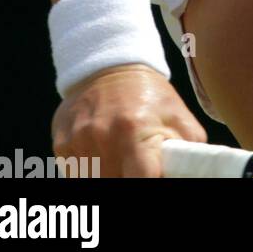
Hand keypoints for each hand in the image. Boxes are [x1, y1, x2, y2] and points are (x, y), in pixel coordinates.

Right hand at [51, 64, 207, 177]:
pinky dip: (90, 173)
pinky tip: (102, 157)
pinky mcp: (61, 144)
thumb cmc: (149, 95)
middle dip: (127, 178)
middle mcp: (101, 136)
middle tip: (136, 168)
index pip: (141, 180)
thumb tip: (191, 174)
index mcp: (134, 130)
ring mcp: (78, 142)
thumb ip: (187, 149)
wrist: (111, 66)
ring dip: (108, 176)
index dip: (149, 184)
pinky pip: (75, 175)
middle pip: (115, 185)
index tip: (153, 178)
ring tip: (121, 162)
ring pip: (92, 183)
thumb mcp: (177, 115)